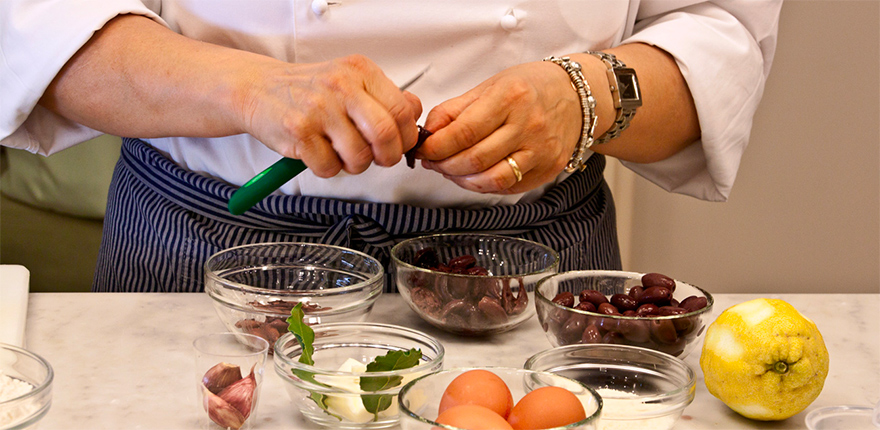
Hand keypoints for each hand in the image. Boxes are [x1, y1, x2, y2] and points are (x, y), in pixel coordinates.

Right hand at [239, 54, 421, 176]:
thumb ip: (384, 96)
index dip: (406, 137)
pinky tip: (318, 153)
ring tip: (340, 153)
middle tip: (378, 159)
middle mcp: (341, 86)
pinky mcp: (299, 131)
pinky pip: (329, 167)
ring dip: (354, 165)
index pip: (403, 110)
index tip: (398, 145)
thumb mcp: (351, 80)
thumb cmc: (309, 90)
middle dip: (387, 157)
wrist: (258, 88)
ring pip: (359, 157)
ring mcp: (319, 108)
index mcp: (360, 71)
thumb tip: (415, 113)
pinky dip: (328, 169)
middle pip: (385, 134)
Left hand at [417, 61, 582, 193]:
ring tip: (451, 169)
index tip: (423, 149)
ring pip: (491, 179)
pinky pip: (508, 186)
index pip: (463, 132)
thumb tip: (428, 132)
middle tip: (433, 161)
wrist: (577, 96)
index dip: (436, 146)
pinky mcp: (548, 169)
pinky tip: (474, 175)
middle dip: (444, 165)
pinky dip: (483, 185)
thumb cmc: (532, 88)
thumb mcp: (490, 86)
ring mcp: (541, 151)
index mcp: (511, 98)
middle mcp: (528, 125)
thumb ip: (455, 109)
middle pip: (474, 159)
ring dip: (461, 180)